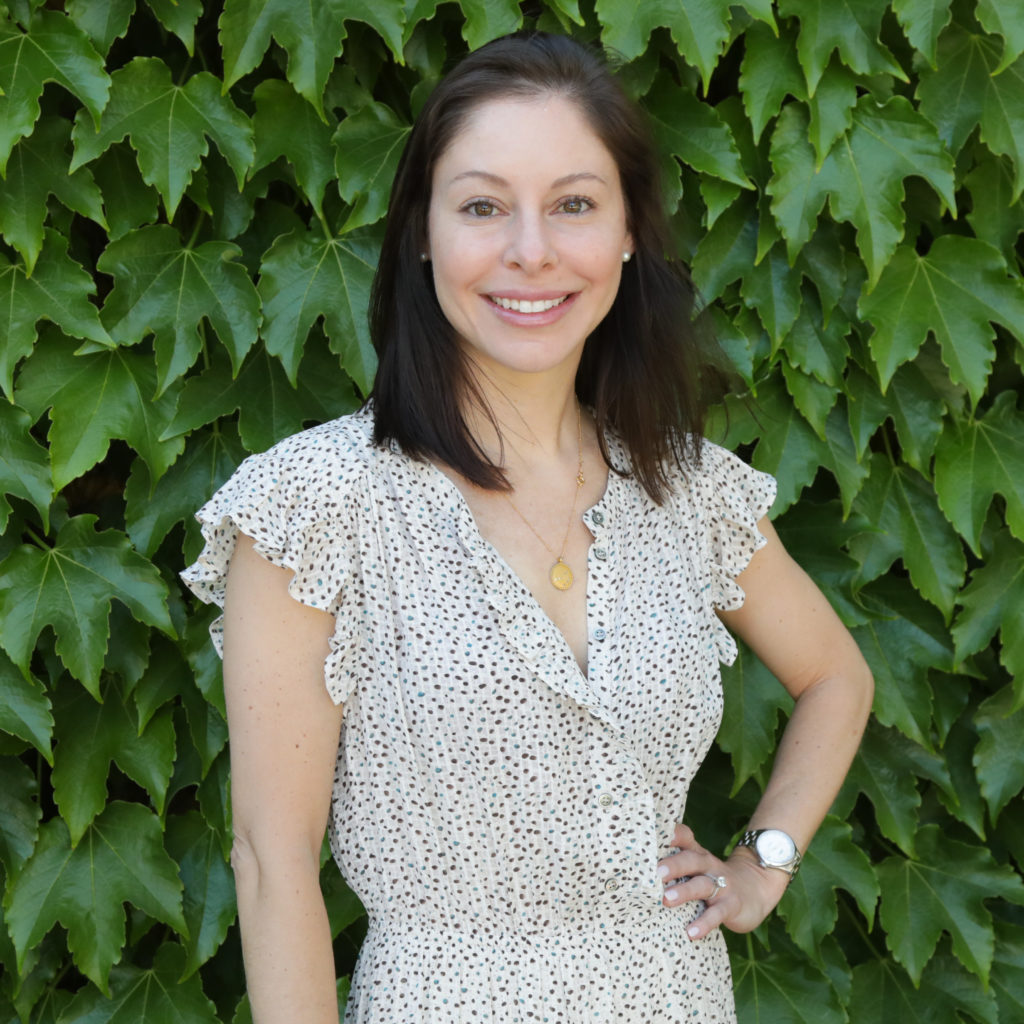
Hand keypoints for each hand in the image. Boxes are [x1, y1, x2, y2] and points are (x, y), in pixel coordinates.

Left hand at [656, 824, 789, 940]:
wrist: (755, 888)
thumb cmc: (714, 877)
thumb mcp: (698, 866)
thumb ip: (675, 863)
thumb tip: (638, 868)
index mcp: (697, 854)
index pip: (684, 837)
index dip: (671, 834)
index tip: (653, 834)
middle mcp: (708, 865)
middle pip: (691, 860)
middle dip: (673, 865)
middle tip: (655, 873)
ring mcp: (722, 884)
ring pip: (702, 885)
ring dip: (684, 892)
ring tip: (666, 900)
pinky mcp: (732, 905)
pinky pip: (717, 914)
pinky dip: (704, 923)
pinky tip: (691, 933)